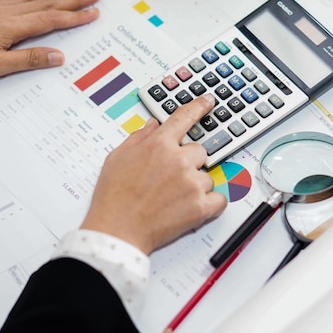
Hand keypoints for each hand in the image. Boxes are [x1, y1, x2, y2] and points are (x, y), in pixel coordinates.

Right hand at [81, 95, 227, 254]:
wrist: (117, 230)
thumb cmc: (113, 197)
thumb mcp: (117, 158)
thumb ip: (138, 138)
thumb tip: (152, 126)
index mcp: (158, 144)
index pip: (184, 118)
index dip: (198, 107)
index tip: (207, 102)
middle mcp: (179, 160)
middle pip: (200, 152)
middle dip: (188, 163)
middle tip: (170, 180)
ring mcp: (192, 183)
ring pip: (207, 177)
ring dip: (196, 186)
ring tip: (172, 199)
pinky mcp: (201, 206)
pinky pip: (219, 200)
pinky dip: (210, 204)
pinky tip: (192, 208)